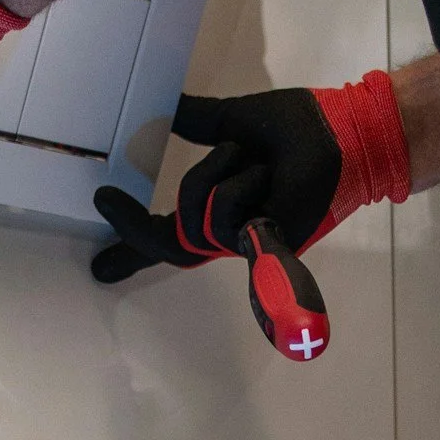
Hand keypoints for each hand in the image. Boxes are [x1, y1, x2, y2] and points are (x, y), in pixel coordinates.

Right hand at [91, 70, 409, 282]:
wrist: (342, 129)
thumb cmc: (295, 127)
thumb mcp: (231, 120)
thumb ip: (192, 120)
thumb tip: (158, 108)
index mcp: (219, 210)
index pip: (164, 238)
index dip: (129, 249)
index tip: (98, 270)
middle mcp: (230, 234)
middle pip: (178, 227)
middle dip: (192, 190)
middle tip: (216, 166)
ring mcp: (252, 240)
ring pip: (206, 212)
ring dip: (234, 169)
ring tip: (270, 160)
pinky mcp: (274, 238)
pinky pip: (244, 246)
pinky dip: (261, 289)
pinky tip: (283, 331)